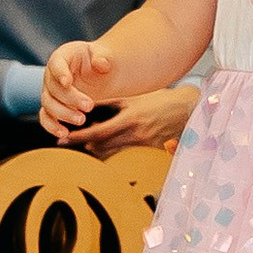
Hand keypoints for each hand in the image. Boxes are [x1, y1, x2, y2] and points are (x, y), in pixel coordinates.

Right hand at [42, 39, 121, 138]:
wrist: (93, 71)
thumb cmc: (95, 58)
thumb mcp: (101, 52)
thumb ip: (102, 56)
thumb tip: (102, 64)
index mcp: (61, 57)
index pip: (56, 64)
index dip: (60, 73)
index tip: (68, 82)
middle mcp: (51, 75)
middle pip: (54, 89)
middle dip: (71, 99)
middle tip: (90, 106)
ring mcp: (49, 92)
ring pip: (48, 105)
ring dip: (63, 114)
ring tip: (82, 120)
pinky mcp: (52, 107)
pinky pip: (45, 118)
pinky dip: (52, 127)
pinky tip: (64, 133)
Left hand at [60, 84, 198, 158]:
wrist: (188, 109)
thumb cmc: (161, 100)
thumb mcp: (134, 98)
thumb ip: (111, 104)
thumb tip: (88, 106)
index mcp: (129, 120)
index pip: (97, 133)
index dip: (78, 137)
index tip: (63, 139)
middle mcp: (135, 135)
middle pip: (102, 147)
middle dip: (85, 145)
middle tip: (70, 141)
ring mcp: (143, 146)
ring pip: (112, 153)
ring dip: (99, 148)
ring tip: (90, 142)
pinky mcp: (151, 152)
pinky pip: (126, 155)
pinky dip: (115, 150)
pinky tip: (113, 145)